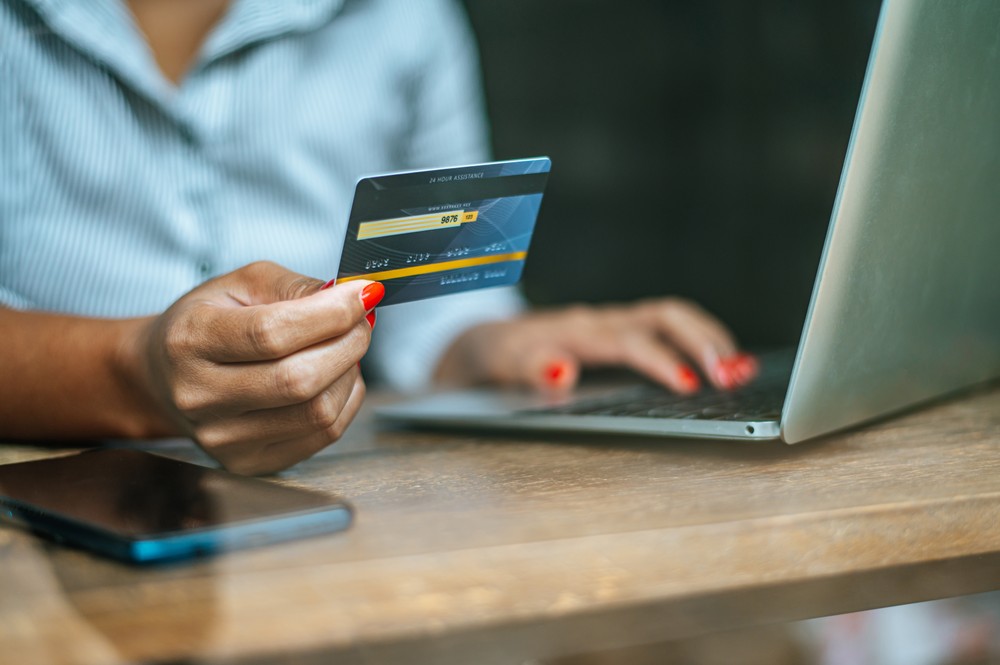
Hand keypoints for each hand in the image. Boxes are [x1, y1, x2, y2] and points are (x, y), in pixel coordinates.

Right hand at [130, 262, 383, 474]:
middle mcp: (201, 396)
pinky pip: (323, 436)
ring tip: (344, 347)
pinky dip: (345, 401)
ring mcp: (223, 438)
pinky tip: (336, 378)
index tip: (364, 294)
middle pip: (299, 380)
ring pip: (318, 412)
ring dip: (350, 373)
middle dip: (349, 342)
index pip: (272, 334)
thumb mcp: (242, 283)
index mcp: (191, 340)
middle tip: (362, 321)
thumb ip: (296, 286)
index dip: (331, 313)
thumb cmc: (207, 321)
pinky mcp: (249, 462)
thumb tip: (351, 296)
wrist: (162, 374)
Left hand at [434, 297, 757, 393]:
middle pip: (665, 315)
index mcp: (578, 330)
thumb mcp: (503, 366)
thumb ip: (529, 367)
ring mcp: (618, 326)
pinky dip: (703, 343)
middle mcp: (604, 322)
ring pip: (675, 319)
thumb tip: (562, 371)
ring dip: (712, 340)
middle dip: (704, 341)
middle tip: (735, 374)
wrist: (490, 343)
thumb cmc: (500, 357)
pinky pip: (671, 330)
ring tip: (745, 370)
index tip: (689, 384)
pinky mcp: (626, 334)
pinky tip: (729, 366)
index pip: (629, 340)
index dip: (660, 360)